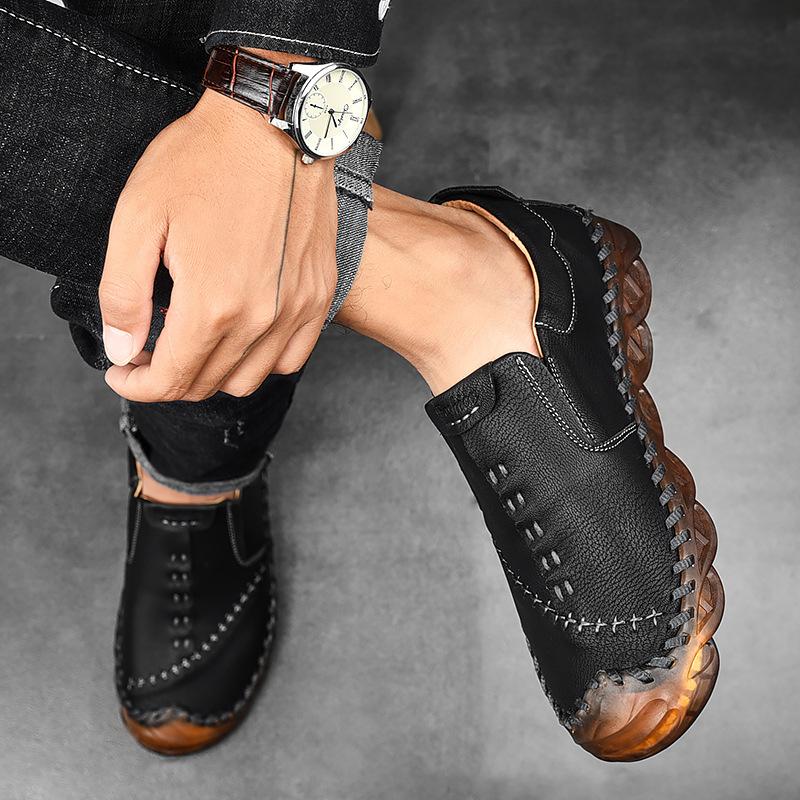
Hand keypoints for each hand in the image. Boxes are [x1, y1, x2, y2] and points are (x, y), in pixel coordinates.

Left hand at [100, 88, 337, 401]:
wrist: (274, 124)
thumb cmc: (205, 161)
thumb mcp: (139, 217)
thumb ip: (123, 294)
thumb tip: (123, 349)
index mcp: (213, 304)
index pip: (170, 380)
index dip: (137, 386)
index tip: (121, 371)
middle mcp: (261, 318)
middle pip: (208, 384)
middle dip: (169, 379)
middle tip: (148, 352)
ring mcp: (297, 309)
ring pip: (249, 379)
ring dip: (212, 374)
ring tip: (192, 344)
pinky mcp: (319, 295)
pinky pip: (290, 358)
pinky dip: (260, 361)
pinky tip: (240, 336)